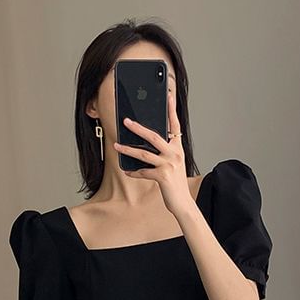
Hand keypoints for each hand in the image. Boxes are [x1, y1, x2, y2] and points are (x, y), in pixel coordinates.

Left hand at [113, 91, 193, 216]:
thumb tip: (145, 140)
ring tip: (117, 145)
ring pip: (144, 153)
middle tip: (126, 121)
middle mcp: (175, 153)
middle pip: (154, 136)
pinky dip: (134, 171)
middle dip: (138, 128)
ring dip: (128, 149)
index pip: (175, 125)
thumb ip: (164, 151)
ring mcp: (169, 164)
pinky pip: (143, 171)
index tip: (169, 96)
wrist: (183, 202)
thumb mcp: (173, 162)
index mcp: (178, 147)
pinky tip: (127, 170)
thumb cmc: (175, 181)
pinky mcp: (163, 176)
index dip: (172, 110)